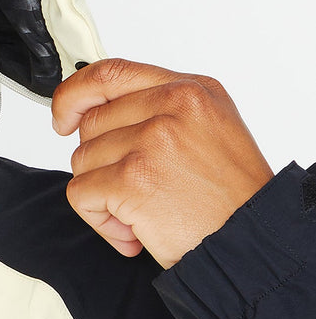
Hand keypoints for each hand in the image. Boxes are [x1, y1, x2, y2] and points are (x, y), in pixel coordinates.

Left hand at [51, 59, 273, 268]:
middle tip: (135, 193)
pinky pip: (81, 193)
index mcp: (191, 90)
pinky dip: (99, 220)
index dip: (75, 93)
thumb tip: (94, 111)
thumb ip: (158, 111)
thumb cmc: (232, 199)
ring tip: (143, 215)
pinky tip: (133, 234)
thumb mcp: (208, 131)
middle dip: (101, 165)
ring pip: (82, 159)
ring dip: (102, 196)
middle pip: (92, 124)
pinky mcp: (133, 177)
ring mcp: (152, 139)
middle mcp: (173, 106)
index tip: (63, 117)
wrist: (255, 246)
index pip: (111, 72)